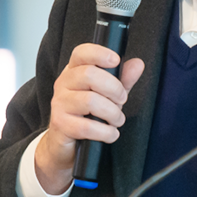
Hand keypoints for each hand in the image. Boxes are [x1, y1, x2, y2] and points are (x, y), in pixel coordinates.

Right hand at [34, 44, 143, 193]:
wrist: (66, 143)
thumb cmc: (88, 113)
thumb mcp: (108, 93)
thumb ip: (123, 78)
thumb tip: (137, 64)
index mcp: (74, 70)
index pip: (81, 52)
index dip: (99, 53)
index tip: (116, 60)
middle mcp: (63, 83)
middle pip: (89, 74)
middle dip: (114, 88)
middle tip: (122, 100)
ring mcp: (59, 103)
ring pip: (90, 101)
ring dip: (112, 113)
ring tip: (117, 120)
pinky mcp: (59, 124)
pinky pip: (86, 127)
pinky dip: (105, 132)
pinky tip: (111, 133)